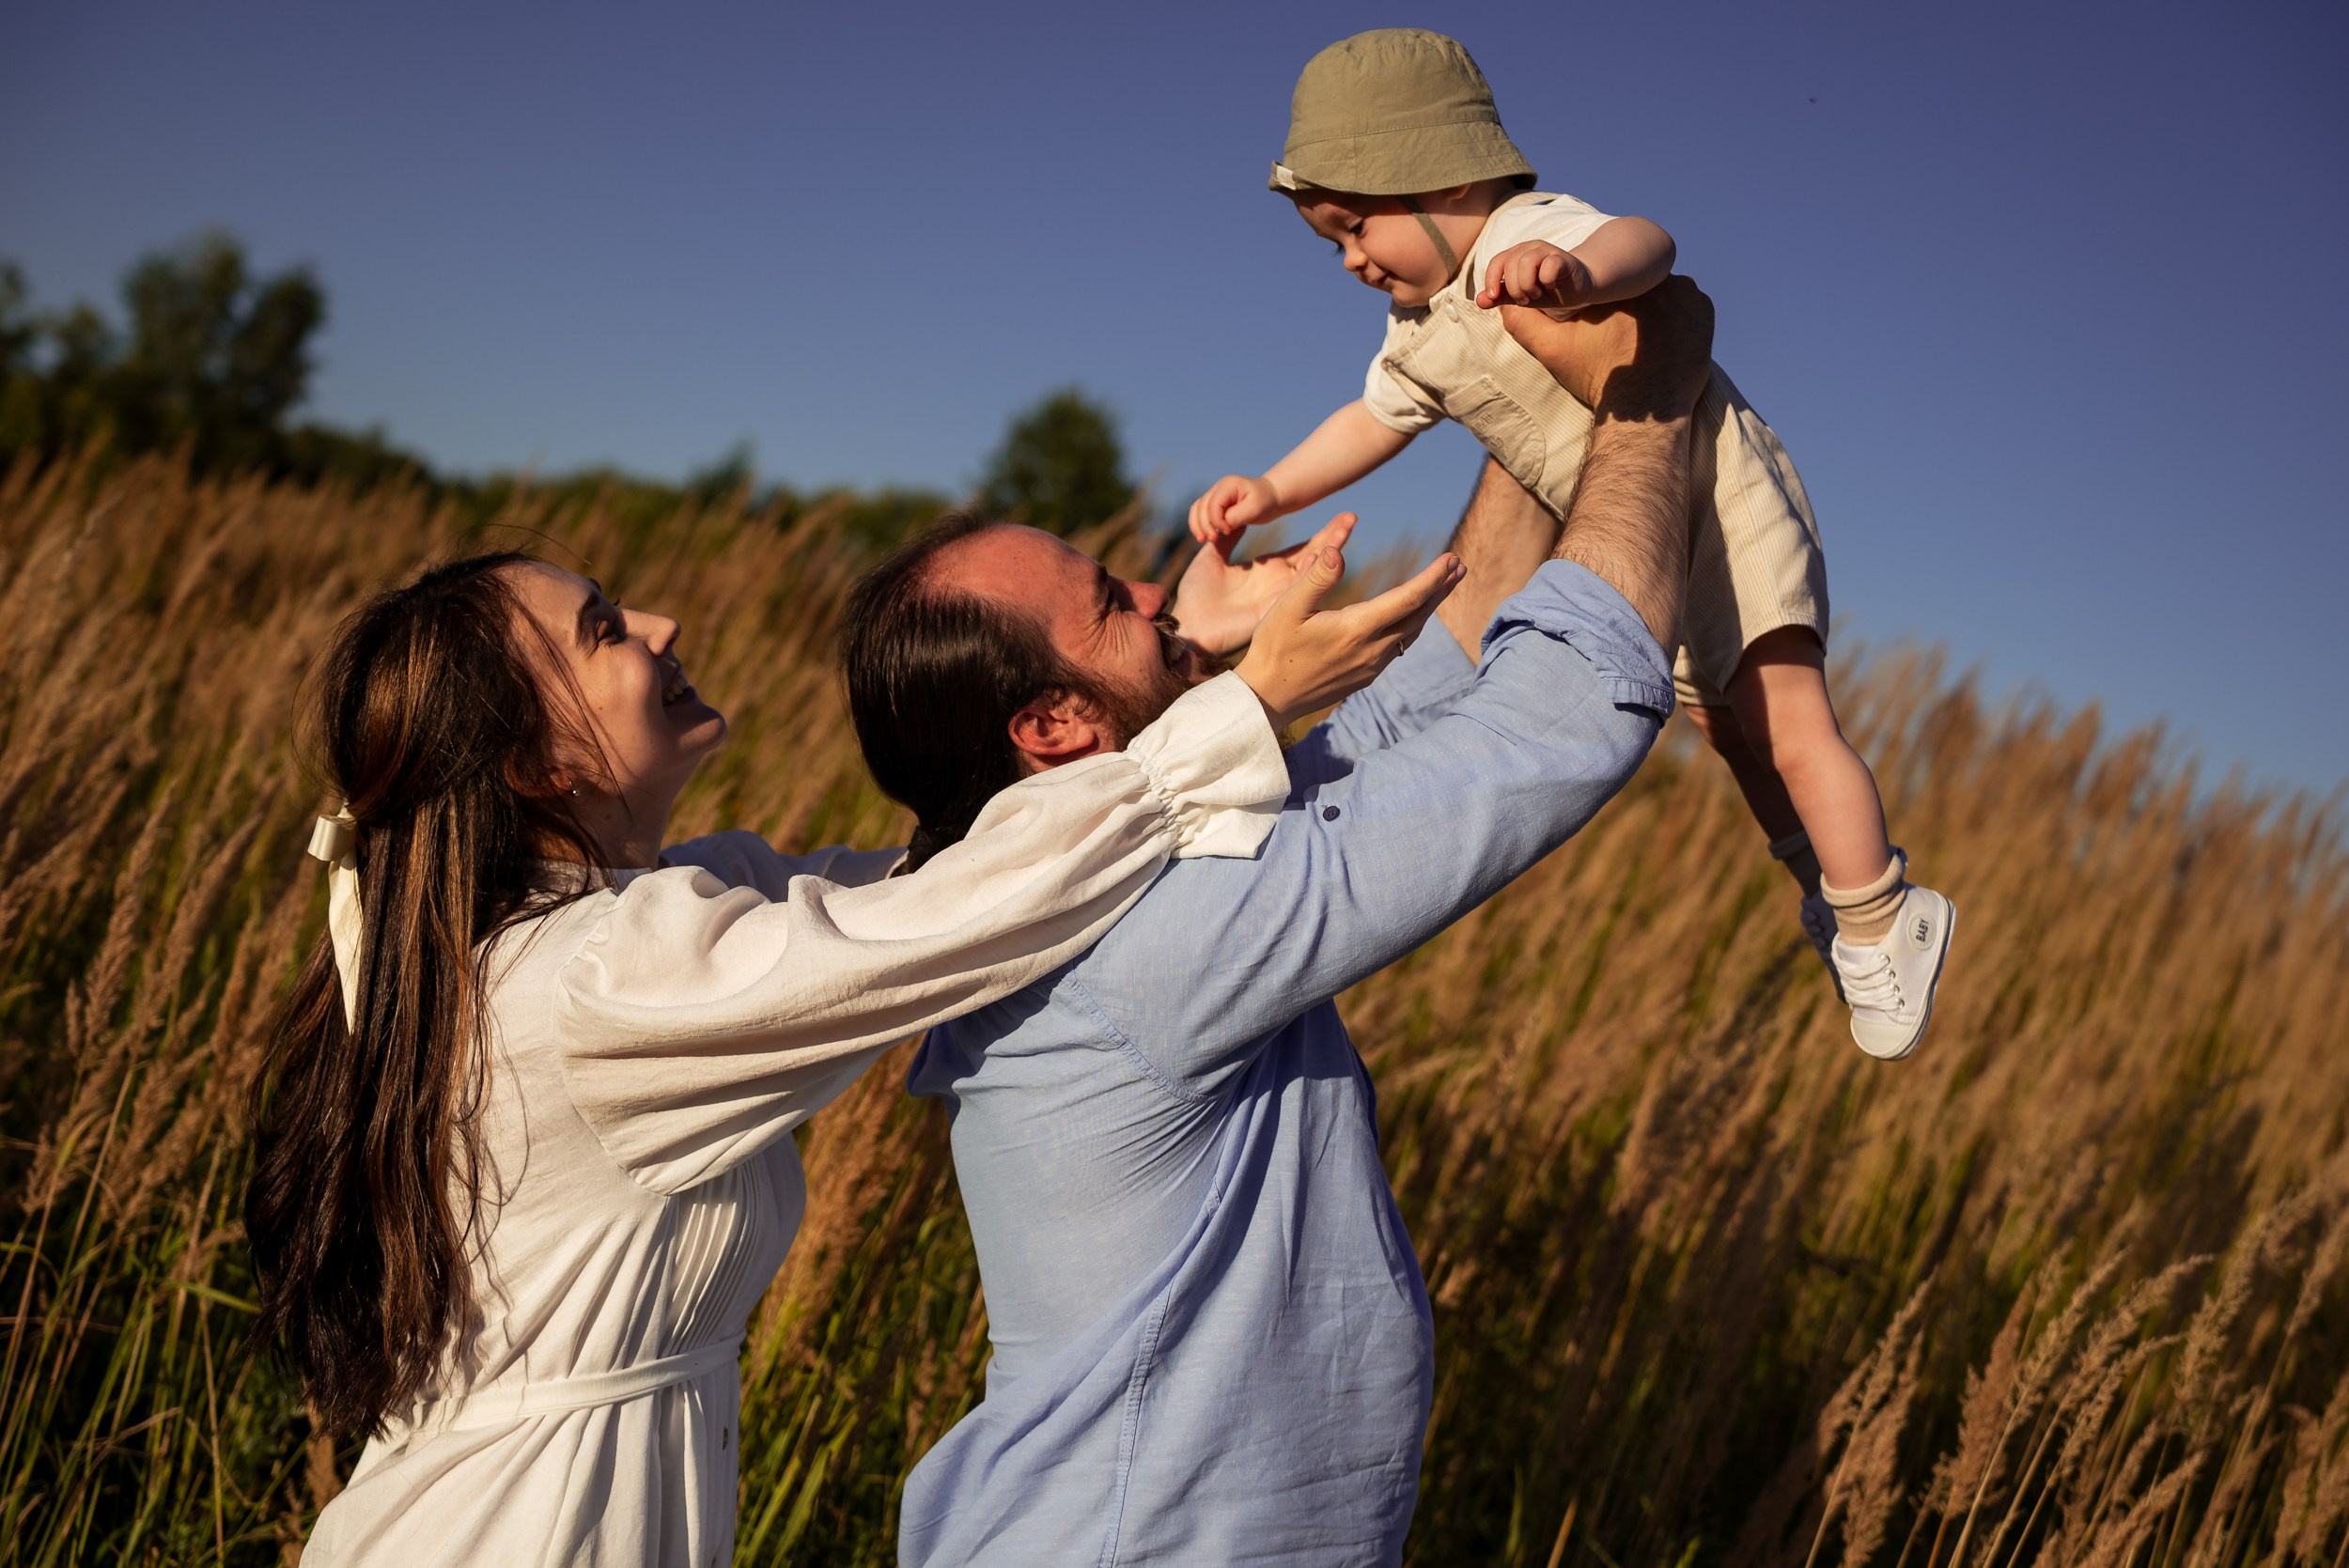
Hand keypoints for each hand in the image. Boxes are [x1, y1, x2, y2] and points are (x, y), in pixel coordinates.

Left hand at [1173, 513, 1358, 656]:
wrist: (1187, 625)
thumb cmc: (1196, 595)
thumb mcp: (1212, 556)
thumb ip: (1228, 536)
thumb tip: (1236, 513)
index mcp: (1267, 569)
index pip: (1302, 548)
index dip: (1322, 534)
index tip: (1342, 517)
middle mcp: (1278, 582)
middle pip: (1314, 557)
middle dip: (1334, 538)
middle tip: (1352, 518)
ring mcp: (1279, 597)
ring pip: (1311, 573)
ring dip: (1328, 552)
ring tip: (1344, 531)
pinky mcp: (1273, 610)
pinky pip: (1296, 590)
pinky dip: (1309, 574)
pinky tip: (1320, 557)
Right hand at [1188, 474, 1283, 543]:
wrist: (1269, 497)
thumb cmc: (1265, 501)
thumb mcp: (1255, 509)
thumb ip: (1237, 516)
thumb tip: (1223, 524)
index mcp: (1227, 485)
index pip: (1213, 504)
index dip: (1216, 520)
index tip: (1228, 532)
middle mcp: (1217, 488)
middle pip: (1201, 506)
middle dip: (1204, 525)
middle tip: (1212, 540)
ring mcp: (1214, 495)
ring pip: (1197, 510)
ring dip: (1197, 525)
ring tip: (1202, 540)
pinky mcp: (1214, 505)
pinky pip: (1200, 514)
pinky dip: (1199, 525)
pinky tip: (1204, 536)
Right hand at [1233, 540, 1464, 730]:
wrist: (1268, 699)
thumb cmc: (1273, 649)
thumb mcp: (1286, 608)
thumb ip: (1316, 578)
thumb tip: (1339, 550)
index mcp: (1357, 628)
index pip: (1408, 598)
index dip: (1433, 577)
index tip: (1451, 558)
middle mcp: (1373, 649)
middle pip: (1419, 615)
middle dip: (1441, 589)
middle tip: (1459, 567)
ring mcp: (1372, 666)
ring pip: (1411, 633)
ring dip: (1429, 608)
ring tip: (1443, 587)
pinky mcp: (1365, 676)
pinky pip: (1399, 647)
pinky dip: (1412, 626)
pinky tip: (1411, 618)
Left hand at [1476, 240, 1592, 311]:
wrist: (1577, 289)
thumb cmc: (1547, 290)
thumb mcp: (1520, 296)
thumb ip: (1500, 297)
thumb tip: (1479, 301)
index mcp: (1516, 254)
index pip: (1497, 262)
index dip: (1491, 280)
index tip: (1493, 297)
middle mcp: (1530, 248)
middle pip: (1510, 265)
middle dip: (1514, 288)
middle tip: (1526, 299)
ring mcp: (1548, 251)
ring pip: (1526, 263)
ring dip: (1527, 286)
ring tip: (1536, 294)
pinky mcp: (1564, 258)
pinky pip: (1549, 267)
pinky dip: (1546, 281)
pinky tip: (1552, 286)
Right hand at [1498, 275, 1714, 419]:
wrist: (1643, 411)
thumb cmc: (1597, 380)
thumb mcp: (1554, 352)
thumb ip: (1525, 325)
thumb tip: (1502, 305)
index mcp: (1615, 283)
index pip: (1611, 282)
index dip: (1607, 304)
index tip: (1606, 326)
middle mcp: (1652, 279)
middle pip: (1639, 285)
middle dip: (1634, 307)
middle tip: (1626, 338)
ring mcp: (1684, 293)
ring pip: (1666, 295)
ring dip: (1660, 312)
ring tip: (1646, 342)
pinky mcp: (1704, 311)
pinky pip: (1691, 308)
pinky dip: (1682, 322)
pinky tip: (1668, 344)